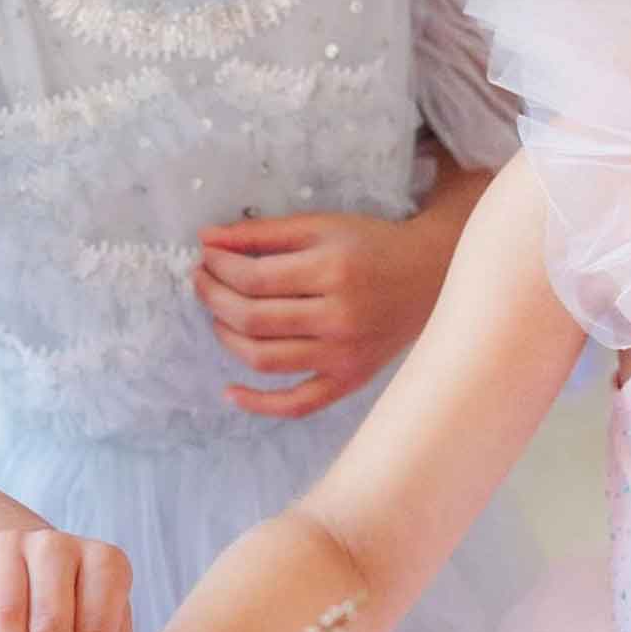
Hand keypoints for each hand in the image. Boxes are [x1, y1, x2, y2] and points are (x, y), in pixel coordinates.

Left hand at [193, 210, 447, 418]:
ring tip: (218, 316)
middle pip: (253, 318)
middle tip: (201, 281)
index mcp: (332, 271)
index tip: (205, 256)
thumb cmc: (371, 245)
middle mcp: (338, 317)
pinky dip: (259, 404)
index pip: (253, 278)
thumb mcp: (320, 226)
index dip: (219, 268)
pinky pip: (298, 404)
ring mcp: (344, 355)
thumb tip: (207, 238)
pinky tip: (230, 391)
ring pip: (264, 359)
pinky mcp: (349, 380)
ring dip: (227, 338)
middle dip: (213, 298)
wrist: (429, 276)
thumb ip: (263, 232)